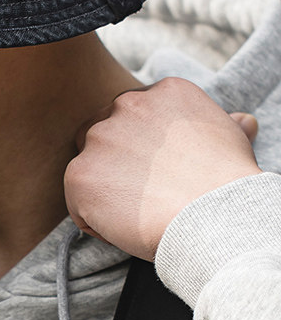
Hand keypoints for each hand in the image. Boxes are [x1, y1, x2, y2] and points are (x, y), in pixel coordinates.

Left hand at [64, 77, 260, 260]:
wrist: (216, 218)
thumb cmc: (229, 185)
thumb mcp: (233, 141)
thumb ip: (224, 125)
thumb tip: (241, 121)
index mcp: (163, 92)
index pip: (136, 114)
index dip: (146, 147)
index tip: (165, 169)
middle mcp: (126, 105)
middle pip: (105, 132)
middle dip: (117, 161)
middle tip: (146, 192)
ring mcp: (99, 137)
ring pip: (90, 165)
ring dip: (106, 188)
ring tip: (141, 212)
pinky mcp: (80, 173)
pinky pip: (77, 200)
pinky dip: (95, 218)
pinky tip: (126, 227)